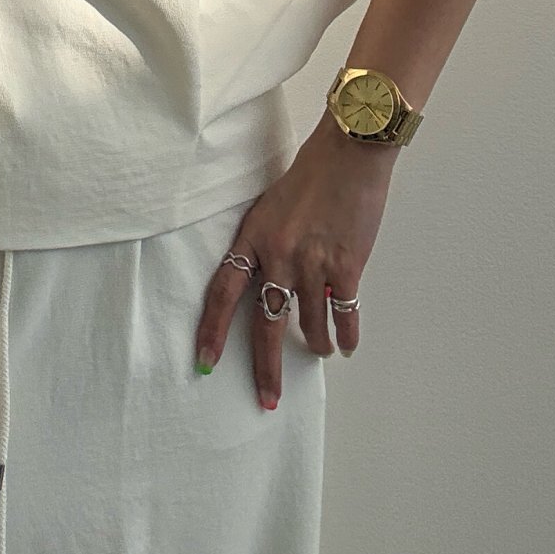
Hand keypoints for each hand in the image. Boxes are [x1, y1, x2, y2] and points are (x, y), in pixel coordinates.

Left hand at [194, 115, 396, 408]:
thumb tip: (269, 280)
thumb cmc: (310, 175)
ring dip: (315, 344)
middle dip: (265, 369)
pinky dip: (346, 334)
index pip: (222, 293)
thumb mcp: (270, 207)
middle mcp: (278, 255)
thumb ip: (265, 244)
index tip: (205, 362)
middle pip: (266, 323)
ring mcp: (313, 263)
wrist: (348, 153)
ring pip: (310, 324)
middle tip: (268, 400)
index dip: (213, 331)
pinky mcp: (346, 265)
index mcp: (252, 239)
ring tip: (319, 351)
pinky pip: (344, 314)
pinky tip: (346, 344)